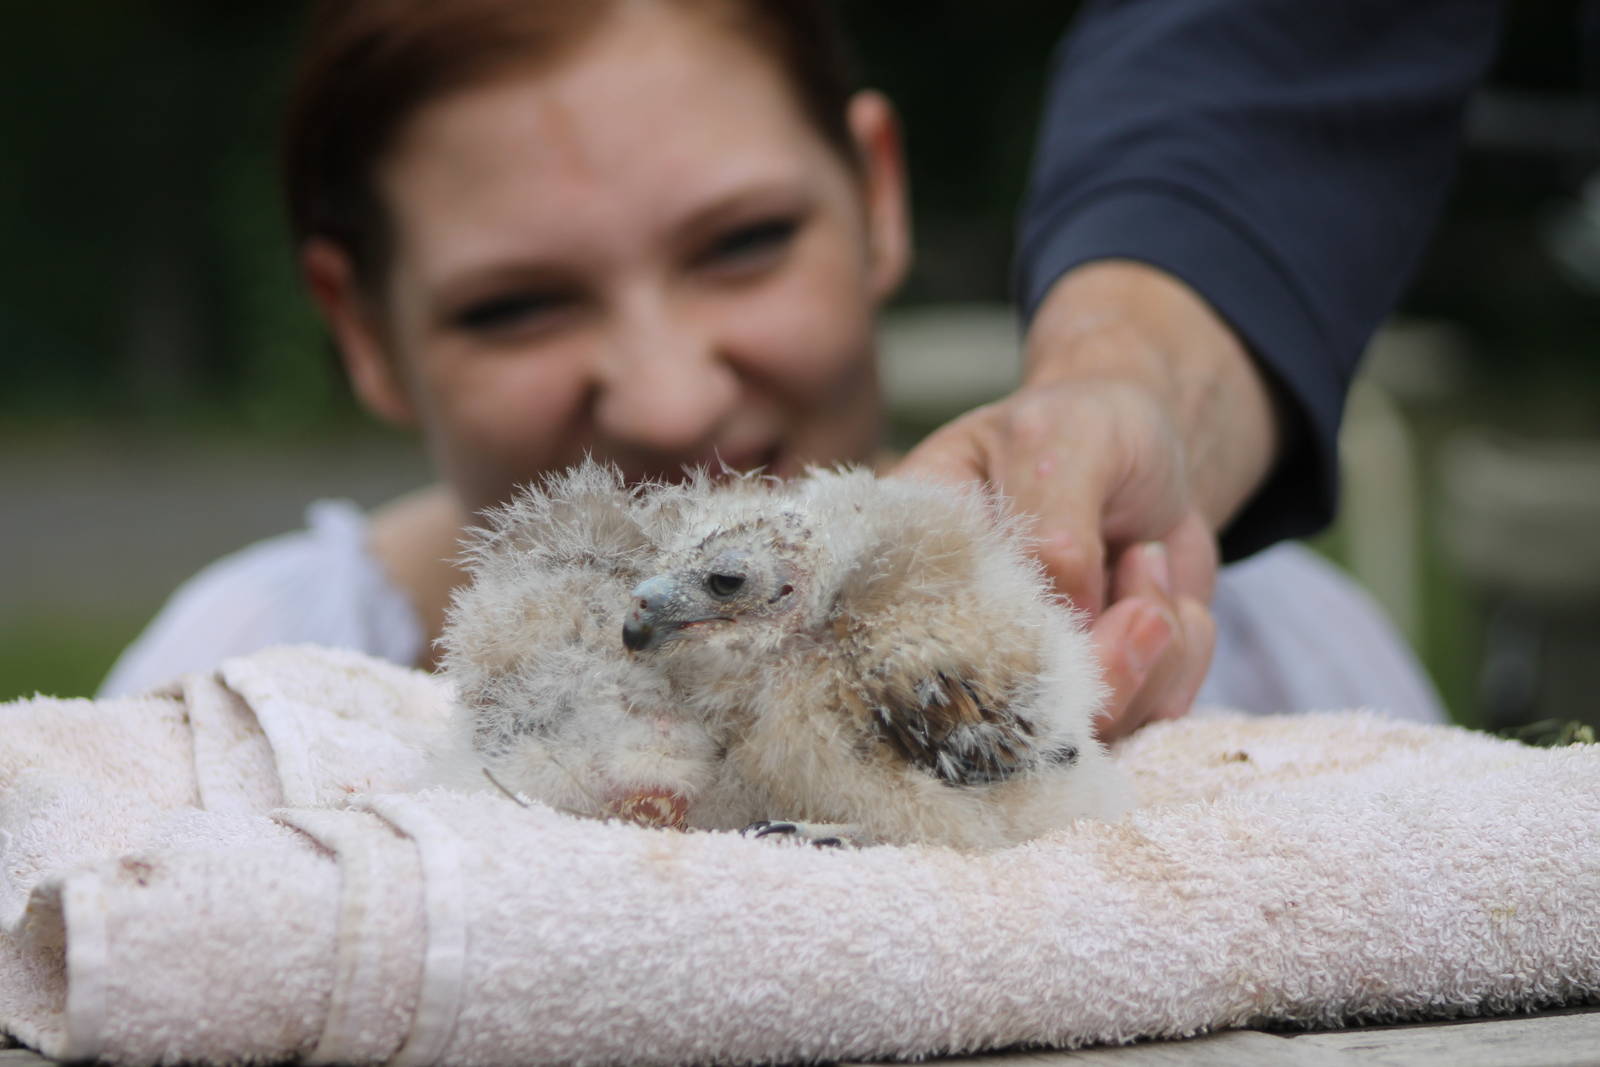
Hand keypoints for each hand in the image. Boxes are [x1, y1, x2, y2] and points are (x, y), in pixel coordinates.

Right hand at [894, 261, 1279, 740]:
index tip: (1074, 581)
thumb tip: (1067, 620)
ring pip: (1091, 724)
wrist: (1150, 455)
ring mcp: (1027, 680)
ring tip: (1146, 557)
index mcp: (910, 563)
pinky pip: (1154, 716)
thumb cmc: (1086, 428)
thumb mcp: (1060, 441)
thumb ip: (1053, 525)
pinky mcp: (1096, 701)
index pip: (913, 644)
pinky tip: (1162, 588)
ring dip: (1150, 643)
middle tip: (1141, 578)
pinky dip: (1183, 651)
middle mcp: (955, 638)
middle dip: (1100, 656)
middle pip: (1007, 713)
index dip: (992, 647)